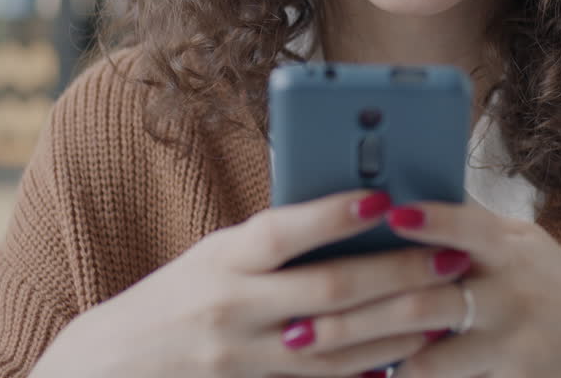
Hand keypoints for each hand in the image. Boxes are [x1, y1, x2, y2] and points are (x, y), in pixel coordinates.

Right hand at [28, 190, 470, 377]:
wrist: (110, 369)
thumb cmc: (174, 298)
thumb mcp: (211, 257)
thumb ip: (272, 245)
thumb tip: (352, 216)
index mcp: (220, 261)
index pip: (281, 233)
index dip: (332, 216)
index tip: (384, 199)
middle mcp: (231, 311)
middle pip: (327, 292)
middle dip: (397, 274)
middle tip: (450, 258)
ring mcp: (243, 361)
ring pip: (338, 346)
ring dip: (399, 326)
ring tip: (446, 306)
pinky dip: (369, 369)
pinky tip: (409, 354)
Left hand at [308, 201, 560, 377]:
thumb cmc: (560, 295)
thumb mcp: (527, 251)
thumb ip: (473, 232)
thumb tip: (403, 204)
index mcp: (513, 245)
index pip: (466, 223)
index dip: (427, 218)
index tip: (385, 212)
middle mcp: (515, 288)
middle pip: (427, 294)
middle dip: (358, 307)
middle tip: (303, 319)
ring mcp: (513, 337)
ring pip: (424, 348)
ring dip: (364, 350)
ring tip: (314, 351)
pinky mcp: (511, 375)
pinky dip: (401, 376)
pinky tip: (365, 375)